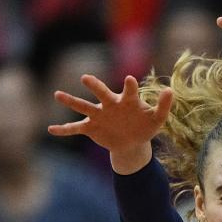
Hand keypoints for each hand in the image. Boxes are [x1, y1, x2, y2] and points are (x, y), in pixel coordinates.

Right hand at [49, 75, 171, 172]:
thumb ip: (163, 106)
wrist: (132, 143)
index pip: (129, 91)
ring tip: (57, 94)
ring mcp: (99, 115)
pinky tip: (51, 129)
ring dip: (71, 101)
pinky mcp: (91, 127)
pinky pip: (75, 127)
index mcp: (127, 101)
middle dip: (95, 86)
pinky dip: (64, 129)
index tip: (130, 79)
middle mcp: (110, 104)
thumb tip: (170, 90)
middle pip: (101, 93)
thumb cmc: (145, 126)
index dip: (130, 86)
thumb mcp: (157, 119)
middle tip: (85, 78)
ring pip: (83, 107)